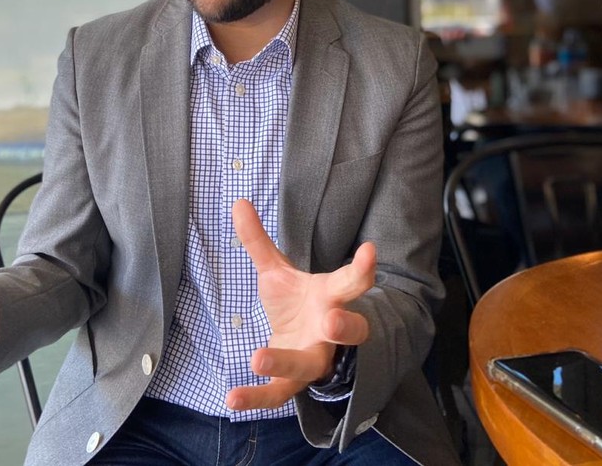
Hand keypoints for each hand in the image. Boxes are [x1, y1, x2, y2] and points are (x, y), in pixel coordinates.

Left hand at [226, 199, 374, 410]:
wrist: (300, 344)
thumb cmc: (296, 303)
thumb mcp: (277, 271)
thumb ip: (258, 241)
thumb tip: (237, 202)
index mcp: (331, 297)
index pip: (353, 282)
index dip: (363, 267)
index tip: (370, 249)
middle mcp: (329, 331)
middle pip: (350, 331)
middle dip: (346, 327)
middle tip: (333, 321)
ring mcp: (314, 359)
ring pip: (308, 367)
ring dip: (285, 363)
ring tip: (258, 357)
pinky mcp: (293, 382)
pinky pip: (278, 394)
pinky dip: (256, 398)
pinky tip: (231, 399)